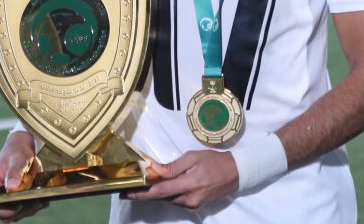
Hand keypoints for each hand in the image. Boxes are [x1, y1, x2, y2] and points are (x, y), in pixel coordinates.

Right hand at [0, 131, 49, 220]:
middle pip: (6, 215)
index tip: (20, 205)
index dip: (5, 211)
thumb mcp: (18, 158)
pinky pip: (25, 209)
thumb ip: (15, 172)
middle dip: (22, 211)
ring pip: (17, 214)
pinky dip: (34, 206)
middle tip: (36, 202)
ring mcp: (7, 198)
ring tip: (41, 200)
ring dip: (30, 209)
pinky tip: (43, 199)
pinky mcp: (17, 199)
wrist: (22, 147)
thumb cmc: (17, 151)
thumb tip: (11, 187)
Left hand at [123, 150, 238, 210]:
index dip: (142, 193)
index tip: (127, 192)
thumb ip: (173, 166)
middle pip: (162, 197)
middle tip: (129, 190)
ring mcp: (193, 205)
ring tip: (143, 186)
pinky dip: (168, 194)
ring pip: (169, 200)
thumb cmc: (214, 161)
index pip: (160, 191)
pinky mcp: (196, 206)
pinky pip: (177, 201)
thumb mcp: (193, 157)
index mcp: (188, 185)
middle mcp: (189, 199)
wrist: (235, 173)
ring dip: (156, 193)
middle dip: (146, 193)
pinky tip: (162, 187)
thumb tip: (155, 170)